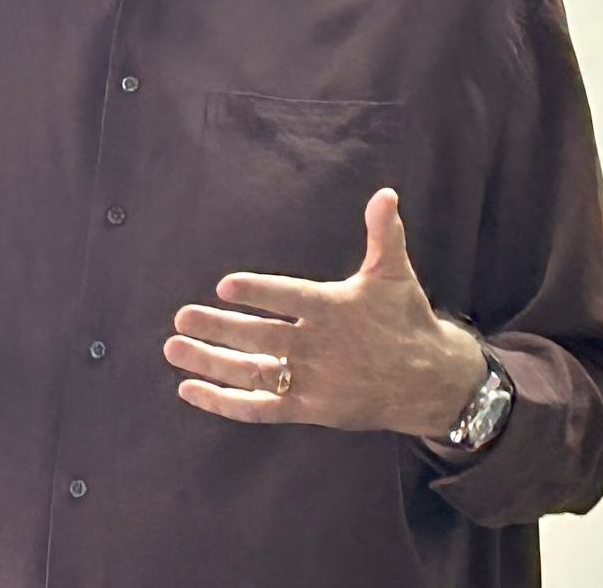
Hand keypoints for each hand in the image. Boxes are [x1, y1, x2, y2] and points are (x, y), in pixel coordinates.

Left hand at [164, 188, 482, 436]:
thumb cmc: (405, 319)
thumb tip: (385, 193)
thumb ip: (383, 233)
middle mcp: (318, 347)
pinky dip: (223, 403)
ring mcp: (311, 382)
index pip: (290, 298)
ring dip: (210, 362)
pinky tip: (190, 390)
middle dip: (217, 328)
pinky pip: (259, 410)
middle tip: (180, 317)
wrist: (429, 381)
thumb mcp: (394, 273)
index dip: (258, 292)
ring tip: (173, 349)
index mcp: (334, 309)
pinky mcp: (308, 410)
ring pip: (252, 373)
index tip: (224, 286)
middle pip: (260, 337)